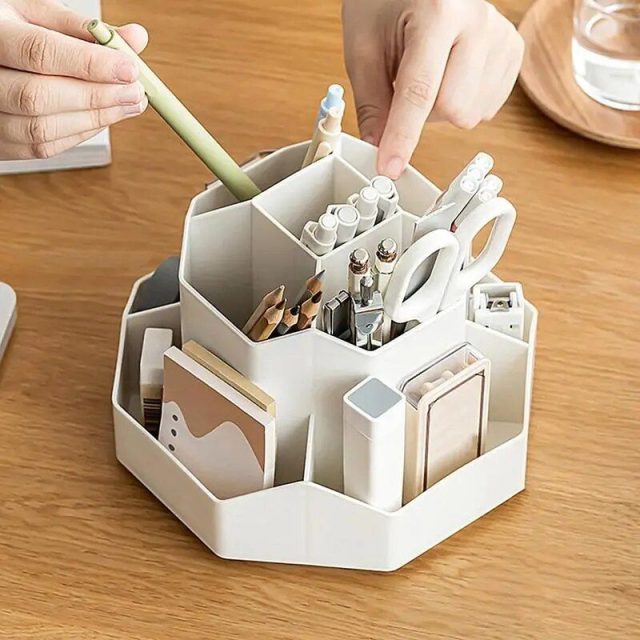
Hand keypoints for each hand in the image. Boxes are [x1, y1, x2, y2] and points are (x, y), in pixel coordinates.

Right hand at [0, 0, 147, 159]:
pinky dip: (79, 134)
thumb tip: (135, 39)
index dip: (89, 64)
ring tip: (127, 106)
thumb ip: (85, 30)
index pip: (40, 52)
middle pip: (39, 96)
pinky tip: (102, 119)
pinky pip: (41, 147)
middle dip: (96, 98)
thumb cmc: (11, 31)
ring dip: (94, 120)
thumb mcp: (40, 16)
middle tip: (135, 92)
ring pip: (41, 129)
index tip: (129, 70)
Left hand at [342, 0, 523, 177]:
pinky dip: (463, 103)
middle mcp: (478, 20)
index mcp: (438, 12)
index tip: (390, 167)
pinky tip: (451, 76)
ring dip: (442, 110)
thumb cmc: (388, 2)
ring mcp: (502, 35)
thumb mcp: (364, 46)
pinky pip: (487, 107)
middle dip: (423, 114)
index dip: (401, 136)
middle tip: (406, 86)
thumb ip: (371, 101)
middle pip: (453, 110)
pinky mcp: (513, 51)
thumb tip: (378, 147)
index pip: (419, 91)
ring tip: (431, 74)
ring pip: (471, 114)